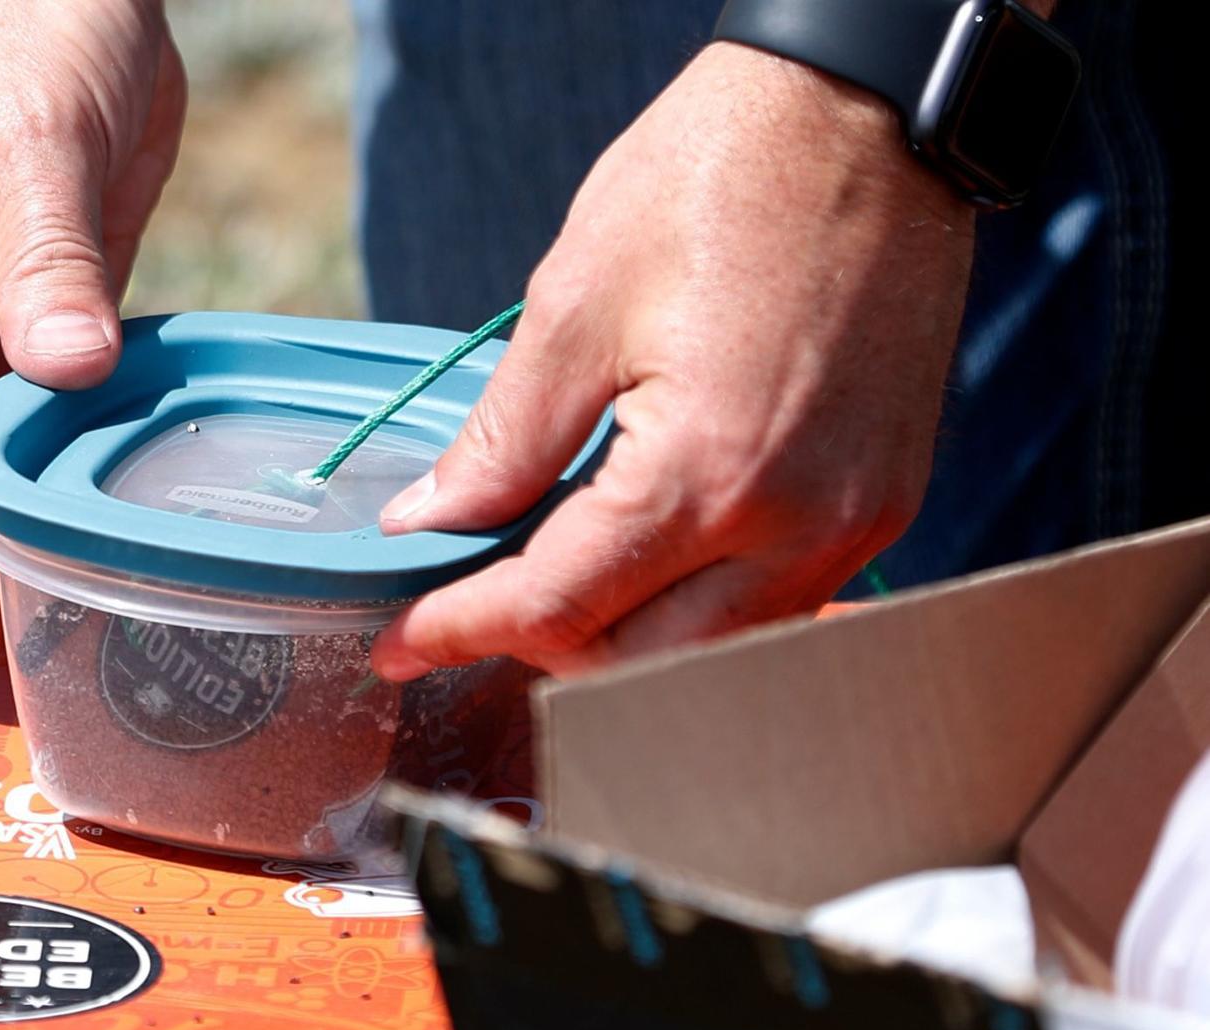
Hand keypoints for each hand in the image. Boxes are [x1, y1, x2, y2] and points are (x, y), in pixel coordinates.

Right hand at [0, 0, 184, 546]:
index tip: (10, 477)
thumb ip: (48, 261)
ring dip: (19, 491)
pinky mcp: (26, 342)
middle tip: (60, 495)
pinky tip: (120, 447)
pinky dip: (67, 459)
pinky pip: (31, 434)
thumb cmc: (18, 27)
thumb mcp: (32, 138)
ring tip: (98, 475)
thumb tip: (68, 371)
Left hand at [371, 43, 974, 678]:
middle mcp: (796, 524)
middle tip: (472, 602)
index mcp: (705, 472)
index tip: (402, 643)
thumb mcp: (576, 302)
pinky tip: (646, 555)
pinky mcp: (885, 501)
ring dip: (623, 634)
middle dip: (541, 645)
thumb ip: (502, 440)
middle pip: (639, 656)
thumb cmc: (720, 178)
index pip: (559, 604)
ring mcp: (855, 521)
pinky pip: (776, 601)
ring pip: (713, 646)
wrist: (864, 116)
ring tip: (552, 578)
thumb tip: (430, 521)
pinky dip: (696, 604)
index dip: (463, 629)